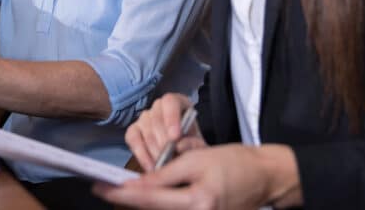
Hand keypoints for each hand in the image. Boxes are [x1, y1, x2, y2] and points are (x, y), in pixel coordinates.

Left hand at [93, 144, 301, 209]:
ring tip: (119, 191)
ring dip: (142, 203)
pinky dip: (158, 204)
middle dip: (127, 200)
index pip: (151, 197)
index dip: (123, 192)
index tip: (100, 186)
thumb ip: (166, 174)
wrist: (264, 176)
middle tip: (103, 189)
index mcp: (199, 202)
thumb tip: (138, 185)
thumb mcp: (197, 159)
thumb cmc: (232, 162)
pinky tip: (144, 196)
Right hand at [126, 93, 205, 171]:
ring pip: (144, 129)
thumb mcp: (200, 146)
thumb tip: (180, 145)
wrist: (184, 156)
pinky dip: (141, 154)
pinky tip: (150, 166)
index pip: (170, 102)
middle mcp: (159, 107)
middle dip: (162, 140)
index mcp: (178, 103)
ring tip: (163, 165)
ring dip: (153, 149)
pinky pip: (132, 138)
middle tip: (169, 158)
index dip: (171, 117)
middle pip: (155, 117)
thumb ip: (194, 145)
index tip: (175, 137)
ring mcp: (145, 117)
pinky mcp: (134, 130)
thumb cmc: (192, 147)